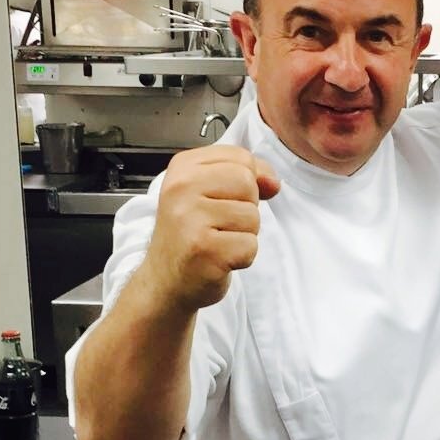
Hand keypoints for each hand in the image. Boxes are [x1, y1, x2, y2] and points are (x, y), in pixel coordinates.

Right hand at [142, 146, 280, 310]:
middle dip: (245, 208)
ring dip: (243, 235)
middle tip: (219, 225)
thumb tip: (273, 182)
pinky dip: (241, 257)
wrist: (166, 282)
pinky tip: (219, 259)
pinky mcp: (204, 250)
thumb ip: (245, 175)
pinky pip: (250, 246)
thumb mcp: (210, 192)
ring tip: (217, 242)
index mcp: (183, 168)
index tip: (225, 199)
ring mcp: (190, 219)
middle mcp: (181, 188)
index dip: (247, 181)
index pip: (241, 157)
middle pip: (248, 183)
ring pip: (252, 217)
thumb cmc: (190, 235)